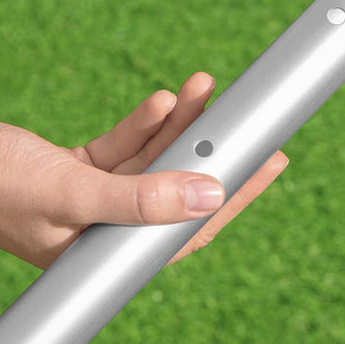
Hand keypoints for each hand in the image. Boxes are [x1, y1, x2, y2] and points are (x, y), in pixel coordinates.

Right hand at [0, 73, 286, 268]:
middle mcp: (101, 231)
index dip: (234, 197)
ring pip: (153, 160)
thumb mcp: (72, 192)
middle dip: (214, 152)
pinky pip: (125, 146)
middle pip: (177, 190)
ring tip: (204, 88)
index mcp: (101, 256)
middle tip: (258, 120)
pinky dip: (144, 123)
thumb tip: (211, 195)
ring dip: (179, 125)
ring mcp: (90, 199)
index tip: (272, 162)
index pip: (185, 231)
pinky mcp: (77, 171)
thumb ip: (141, 198)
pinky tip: (163, 100)